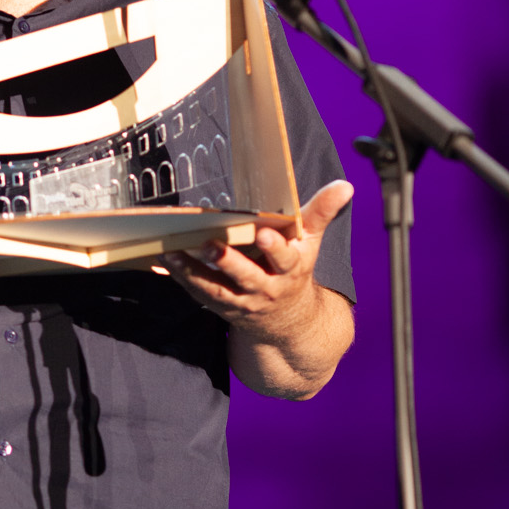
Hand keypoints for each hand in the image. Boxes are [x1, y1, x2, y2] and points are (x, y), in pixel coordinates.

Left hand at [161, 181, 354, 397]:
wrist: (289, 322)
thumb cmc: (296, 270)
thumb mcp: (311, 241)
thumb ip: (322, 212)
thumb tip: (345, 185)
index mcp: (290, 269)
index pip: (285, 258)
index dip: (275, 247)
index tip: (264, 233)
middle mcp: (266, 288)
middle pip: (247, 276)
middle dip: (229, 263)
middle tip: (211, 245)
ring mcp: (242, 301)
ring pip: (216, 287)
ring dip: (193, 270)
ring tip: (173, 251)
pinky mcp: (221, 306)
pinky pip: (199, 292)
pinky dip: (181, 277)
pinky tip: (164, 260)